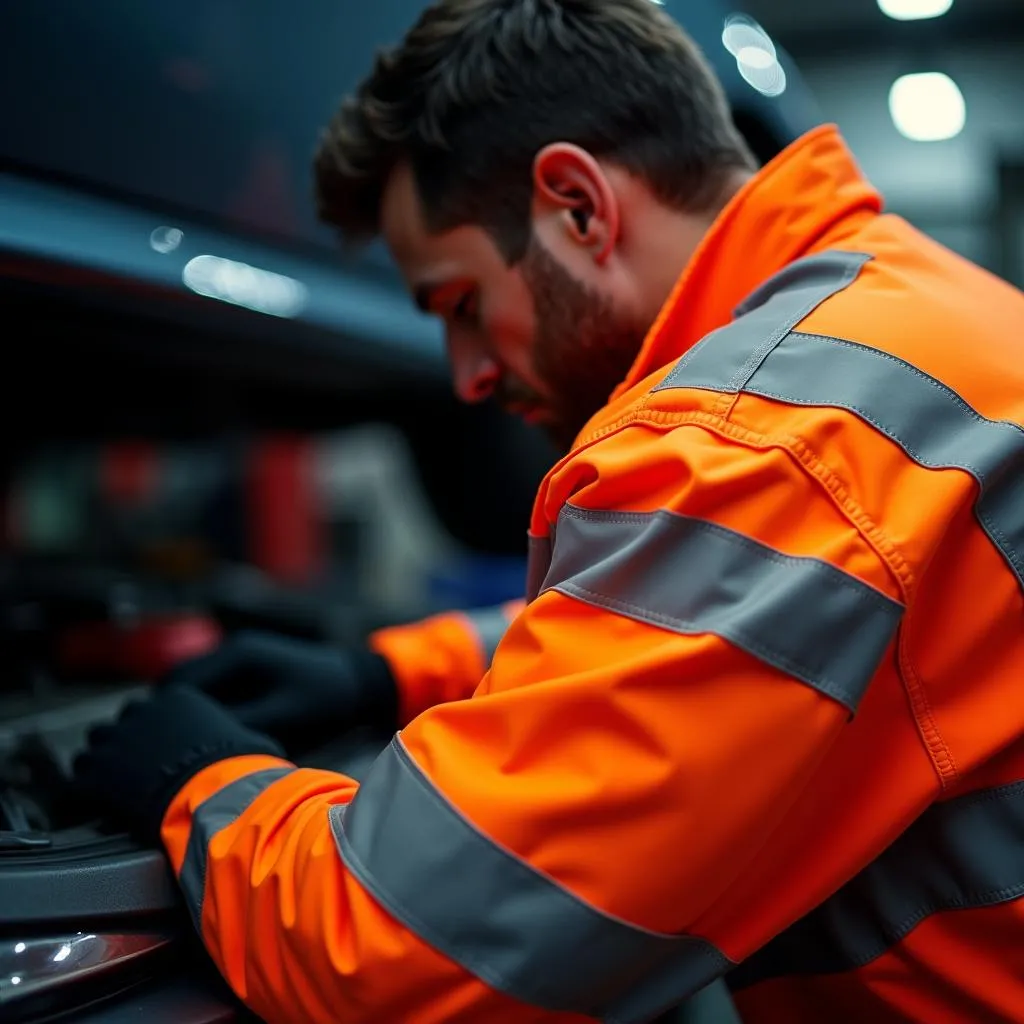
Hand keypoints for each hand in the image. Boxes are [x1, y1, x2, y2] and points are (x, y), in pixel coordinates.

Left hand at [74, 686, 283, 842]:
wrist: (215, 794)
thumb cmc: (238, 768)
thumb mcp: (248, 739)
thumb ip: (235, 735)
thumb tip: (253, 743)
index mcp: (178, 699)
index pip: (152, 709)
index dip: (152, 732)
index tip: (157, 750)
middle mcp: (143, 712)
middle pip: (119, 724)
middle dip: (123, 745)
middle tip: (133, 769)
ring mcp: (116, 741)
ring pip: (93, 748)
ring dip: (102, 765)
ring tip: (114, 786)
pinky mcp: (97, 774)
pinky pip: (79, 781)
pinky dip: (88, 793)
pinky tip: (102, 804)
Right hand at [162, 632, 397, 754]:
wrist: (361, 684)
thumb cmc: (327, 699)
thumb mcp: (285, 716)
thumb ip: (241, 727)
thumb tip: (198, 747)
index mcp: (238, 655)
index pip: (179, 683)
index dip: (161, 715)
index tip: (149, 746)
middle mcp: (233, 652)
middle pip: (179, 685)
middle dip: (165, 717)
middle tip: (153, 754)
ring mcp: (240, 661)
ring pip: (194, 691)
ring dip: (184, 716)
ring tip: (172, 752)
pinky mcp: (249, 676)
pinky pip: (214, 694)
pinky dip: (204, 715)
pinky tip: (203, 742)